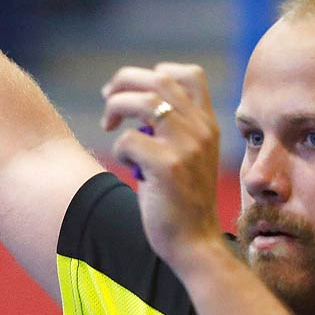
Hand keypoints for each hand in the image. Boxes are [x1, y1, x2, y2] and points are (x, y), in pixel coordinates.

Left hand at [101, 63, 223, 269]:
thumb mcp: (190, 157)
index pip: (191, 75)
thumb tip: (138, 104)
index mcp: (208, 125)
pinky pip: (129, 140)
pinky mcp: (168, 167)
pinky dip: (119, 148)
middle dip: (124, 83)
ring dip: (117, 106)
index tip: (136, 90)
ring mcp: (186, 148)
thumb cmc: (183, 202)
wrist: (195, 243)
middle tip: (106, 100)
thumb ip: (176, 130)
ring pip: (144, 102)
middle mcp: (201, 130)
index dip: (158, 71)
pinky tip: (125, 164)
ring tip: (108, 125)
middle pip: (159, 80)